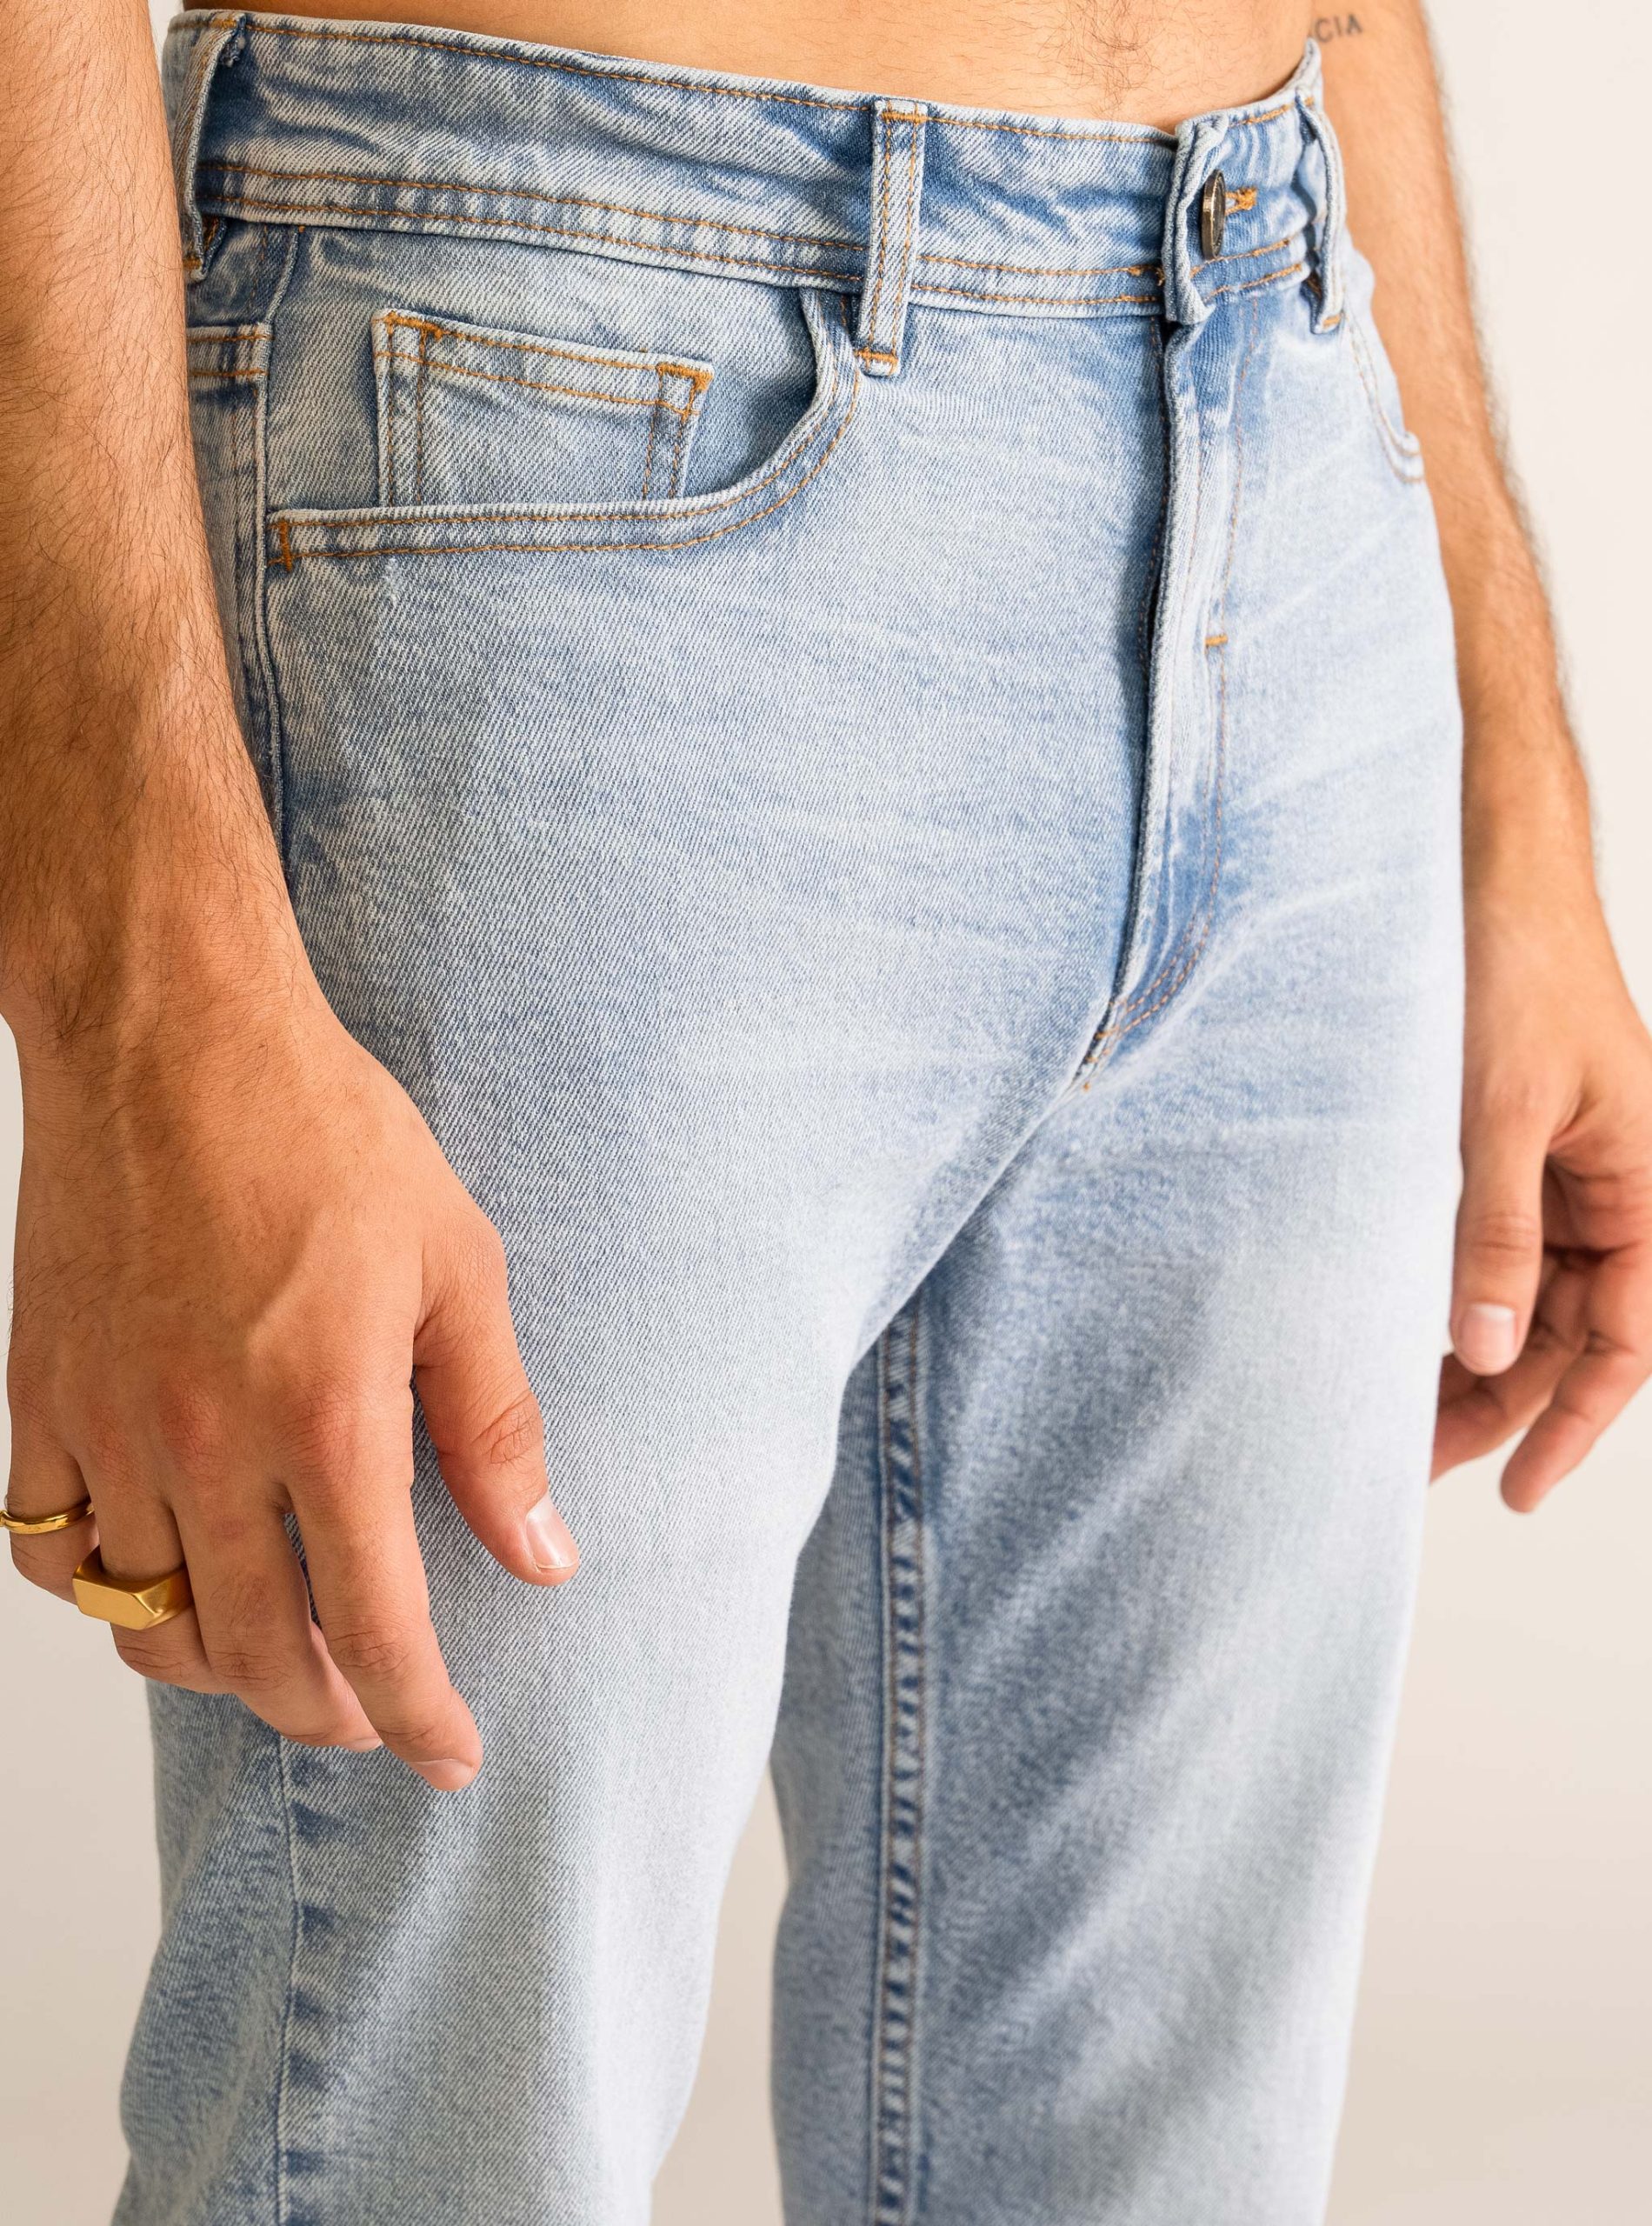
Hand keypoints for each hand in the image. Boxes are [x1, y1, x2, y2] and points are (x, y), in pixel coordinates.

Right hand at [5, 966, 576, 1787]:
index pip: (376, 1627)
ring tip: (274, 1651)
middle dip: (323, 1712)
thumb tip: (542, 1555)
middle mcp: (203, 1445)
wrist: (171, 1035)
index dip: (417, 1716)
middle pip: (252, 1655)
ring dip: (215, 1663)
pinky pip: (45, 1546)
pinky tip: (154, 1563)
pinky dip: (100, 1583)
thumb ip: (496, 1425)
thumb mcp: (457, 1267)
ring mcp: (106, 1425)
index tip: (451, 1758)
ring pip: (142, 1617)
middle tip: (368, 1714)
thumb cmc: (326, 1134)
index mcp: (325, 1417)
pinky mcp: (36, 1392)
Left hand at [1435, 869, 1651, 1505]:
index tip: (1517, 1489)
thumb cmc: (1513, 970)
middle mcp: (1611, 1191)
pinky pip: (1490, 1247)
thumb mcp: (1496, 1111)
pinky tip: (1397, 1331)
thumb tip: (1489, 1347)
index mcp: (1644, 1185)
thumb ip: (1494, 1231)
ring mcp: (1558, 1175)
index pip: (1624, 1342)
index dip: (1571, 1424)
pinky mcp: (1506, 1153)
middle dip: (1499, 1404)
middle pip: (1566, 1334)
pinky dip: (1449, 1292)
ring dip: (1467, 1356)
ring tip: (1392, 1417)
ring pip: (1523, 1298)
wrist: (1484, 875)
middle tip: (1413, 1464)